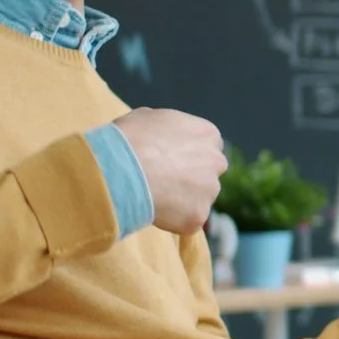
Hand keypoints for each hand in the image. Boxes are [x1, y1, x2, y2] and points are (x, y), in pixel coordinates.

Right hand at [112, 107, 225, 234]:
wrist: (122, 170)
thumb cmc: (130, 138)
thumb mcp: (147, 118)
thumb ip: (166, 128)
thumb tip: (159, 135)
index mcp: (207, 134)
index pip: (207, 146)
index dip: (188, 155)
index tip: (172, 161)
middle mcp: (216, 162)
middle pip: (208, 173)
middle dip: (191, 178)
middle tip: (164, 182)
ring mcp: (210, 191)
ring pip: (199, 198)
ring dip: (182, 199)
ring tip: (153, 196)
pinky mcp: (198, 216)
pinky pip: (186, 220)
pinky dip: (172, 219)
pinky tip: (152, 210)